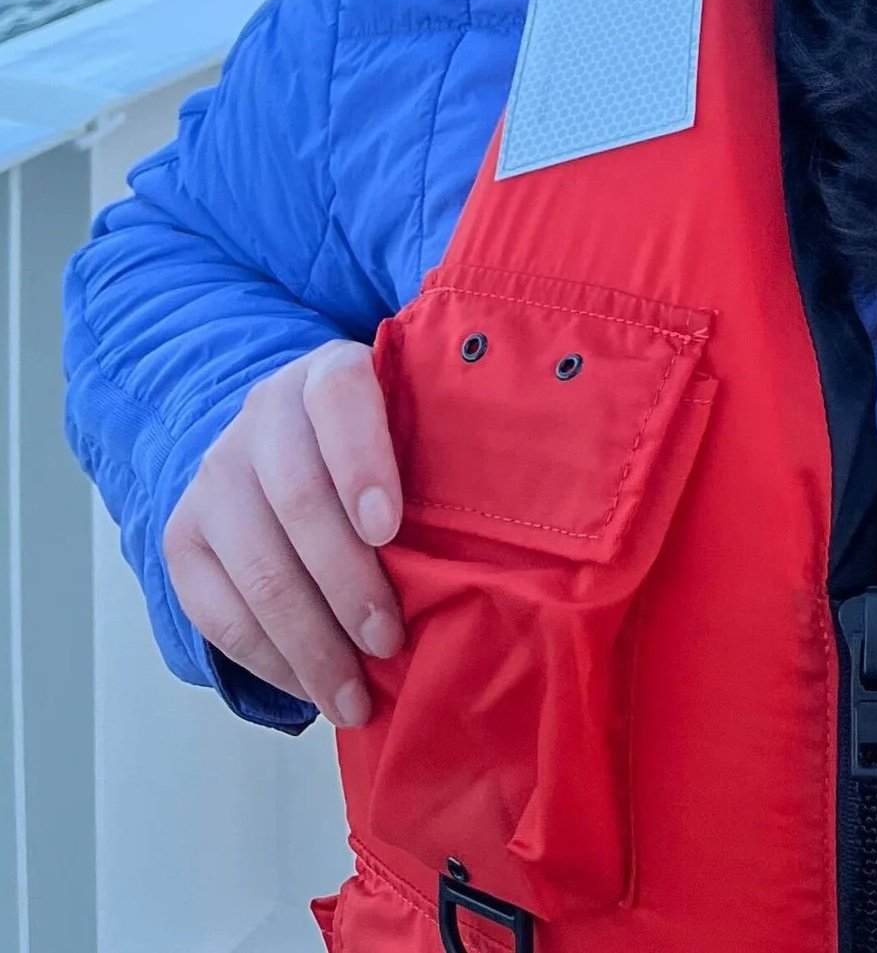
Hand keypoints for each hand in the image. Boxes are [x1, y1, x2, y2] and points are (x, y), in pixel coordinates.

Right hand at [162, 339, 404, 726]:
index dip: (363, 463)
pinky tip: (311, 689)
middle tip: (389, 643)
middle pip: (299, 501)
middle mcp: (262, 416)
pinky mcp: (183, 538)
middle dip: (347, 584)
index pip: (341, 400)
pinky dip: (270, 661)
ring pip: (259, 569)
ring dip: (311, 644)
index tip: (389, 530)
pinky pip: (219, 614)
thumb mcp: (408, 417)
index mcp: (327, 374)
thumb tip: (500, 527)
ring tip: (354, 697)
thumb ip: (440, 448)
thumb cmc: (377, 441)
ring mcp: (215, 478)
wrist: (280, 435)